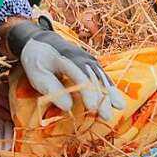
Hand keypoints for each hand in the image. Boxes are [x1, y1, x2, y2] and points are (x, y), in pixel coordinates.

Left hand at [6, 20, 124, 118]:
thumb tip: (68, 107)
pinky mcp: (91, 64)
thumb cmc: (37, 59)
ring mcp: (88, 59)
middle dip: (102, 97)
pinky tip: (117, 100)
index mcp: (66, 57)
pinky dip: (110, 88)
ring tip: (120, 107)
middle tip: (107, 116)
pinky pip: (102, 76)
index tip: (92, 108)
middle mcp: (81, 56)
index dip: (87, 92)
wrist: (43, 40)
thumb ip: (51, 88)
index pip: (80, 75)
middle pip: (94, 77)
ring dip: (110, 92)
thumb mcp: (36, 73)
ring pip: (101, 76)